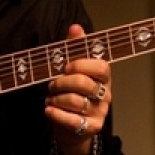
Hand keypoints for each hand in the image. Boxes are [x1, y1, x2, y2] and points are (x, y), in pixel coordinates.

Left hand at [44, 24, 111, 154]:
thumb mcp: (73, 69)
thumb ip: (75, 48)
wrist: (73, 128)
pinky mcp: (92, 127)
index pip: (101, 67)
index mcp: (103, 77)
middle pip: (83, 83)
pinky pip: (72, 120)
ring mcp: (100, 111)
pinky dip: (56, 113)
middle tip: (53, 84)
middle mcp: (105, 94)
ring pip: (74, 101)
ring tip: (51, 97)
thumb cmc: (72, 92)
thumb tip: (76, 27)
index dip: (81, 65)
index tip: (66, 67)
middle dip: (61, 82)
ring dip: (56, 98)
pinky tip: (48, 109)